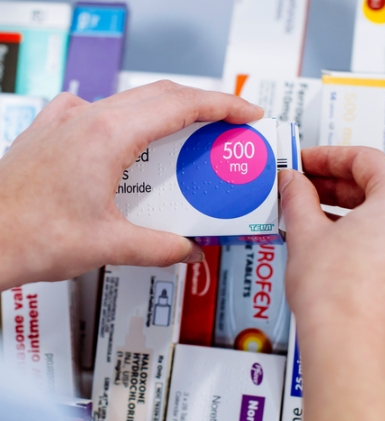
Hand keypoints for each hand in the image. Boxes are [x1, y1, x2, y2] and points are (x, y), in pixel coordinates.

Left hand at [0, 82, 263, 289]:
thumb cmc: (27, 236)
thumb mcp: (107, 245)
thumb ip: (159, 248)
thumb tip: (189, 251)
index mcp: (107, 137)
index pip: (181, 105)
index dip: (222, 105)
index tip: (247, 113)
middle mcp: (87, 119)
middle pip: (162, 96)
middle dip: (203, 107)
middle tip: (229, 128)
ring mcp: (67, 121)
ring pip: (133, 102)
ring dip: (169, 115)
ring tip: (191, 140)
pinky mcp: (54, 131)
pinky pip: (102, 112)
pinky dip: (131, 120)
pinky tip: (132, 141)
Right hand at [279, 146, 384, 420]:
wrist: (351, 354)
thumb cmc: (337, 298)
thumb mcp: (306, 234)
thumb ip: (297, 197)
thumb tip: (291, 183)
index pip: (364, 160)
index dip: (326, 157)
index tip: (305, 162)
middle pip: (375, 189)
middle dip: (333, 186)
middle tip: (301, 188)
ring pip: (382, 219)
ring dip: (345, 213)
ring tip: (309, 218)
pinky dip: (360, 238)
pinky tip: (330, 247)